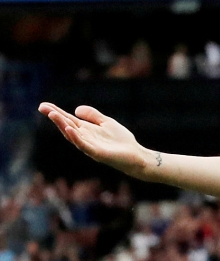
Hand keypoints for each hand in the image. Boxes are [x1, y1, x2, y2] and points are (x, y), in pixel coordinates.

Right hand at [38, 103, 153, 177]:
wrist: (135, 155)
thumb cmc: (121, 141)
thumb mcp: (106, 123)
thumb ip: (93, 115)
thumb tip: (76, 109)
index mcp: (86, 131)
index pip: (68, 120)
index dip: (56, 113)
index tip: (43, 105)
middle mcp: (85, 138)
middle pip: (67, 127)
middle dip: (55, 117)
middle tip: (43, 108)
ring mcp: (89, 146)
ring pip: (72, 135)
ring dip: (62, 125)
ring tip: (53, 114)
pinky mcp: (97, 153)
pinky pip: (84, 145)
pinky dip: (76, 138)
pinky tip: (70, 129)